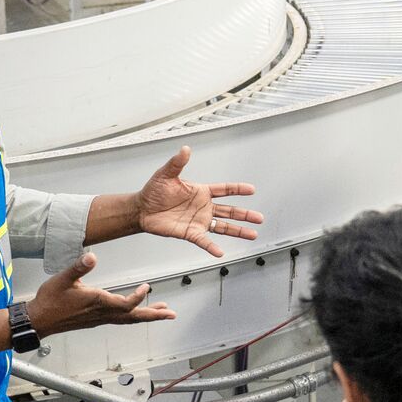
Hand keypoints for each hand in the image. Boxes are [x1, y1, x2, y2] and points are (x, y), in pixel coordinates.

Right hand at [28, 252, 177, 335]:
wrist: (39, 320)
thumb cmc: (50, 301)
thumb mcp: (62, 279)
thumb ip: (78, 267)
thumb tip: (92, 255)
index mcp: (97, 302)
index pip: (125, 304)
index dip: (138, 298)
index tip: (147, 287)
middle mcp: (102, 313)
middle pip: (133, 317)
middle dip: (153, 315)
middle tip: (170, 314)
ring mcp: (100, 318)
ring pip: (128, 319)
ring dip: (146, 315)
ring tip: (161, 312)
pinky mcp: (96, 320)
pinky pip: (120, 320)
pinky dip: (133, 316)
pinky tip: (135, 312)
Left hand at [133, 147, 263, 256]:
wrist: (142, 209)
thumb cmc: (154, 191)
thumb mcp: (166, 174)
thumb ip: (177, 163)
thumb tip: (185, 149)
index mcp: (201, 192)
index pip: (225, 190)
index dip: (238, 189)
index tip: (251, 189)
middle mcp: (204, 207)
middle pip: (230, 211)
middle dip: (245, 214)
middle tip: (259, 218)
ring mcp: (199, 221)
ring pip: (223, 227)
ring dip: (237, 231)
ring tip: (252, 234)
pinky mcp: (190, 233)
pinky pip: (204, 240)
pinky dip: (212, 247)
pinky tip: (220, 252)